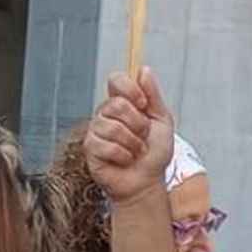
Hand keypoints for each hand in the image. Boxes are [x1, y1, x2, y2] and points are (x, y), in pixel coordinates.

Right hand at [84, 67, 176, 206]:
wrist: (147, 182)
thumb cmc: (154, 154)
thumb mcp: (162, 121)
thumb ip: (153, 95)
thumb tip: (144, 69)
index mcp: (122, 103)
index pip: (116, 80)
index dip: (130, 89)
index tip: (143, 105)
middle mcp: (106, 113)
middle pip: (116, 104)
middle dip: (137, 124)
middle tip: (142, 136)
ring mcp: (96, 130)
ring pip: (112, 127)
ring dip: (132, 143)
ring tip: (135, 151)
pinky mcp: (90, 148)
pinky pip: (106, 145)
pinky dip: (123, 155)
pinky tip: (124, 160)